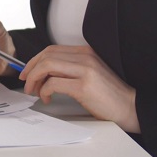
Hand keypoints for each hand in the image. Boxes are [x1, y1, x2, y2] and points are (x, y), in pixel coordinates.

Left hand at [20, 45, 139, 132]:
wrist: (130, 107)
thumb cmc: (109, 95)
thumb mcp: (90, 74)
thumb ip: (71, 68)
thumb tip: (45, 73)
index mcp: (86, 52)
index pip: (52, 49)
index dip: (35, 60)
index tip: (28, 71)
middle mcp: (85, 57)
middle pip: (46, 55)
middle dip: (31, 69)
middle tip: (26, 82)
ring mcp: (85, 70)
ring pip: (47, 66)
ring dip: (34, 79)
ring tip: (34, 91)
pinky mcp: (83, 86)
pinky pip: (53, 83)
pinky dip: (44, 91)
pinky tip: (47, 98)